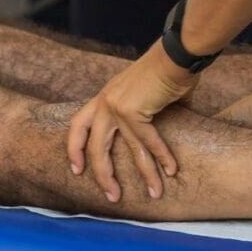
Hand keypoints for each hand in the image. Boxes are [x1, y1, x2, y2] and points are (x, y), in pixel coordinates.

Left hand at [69, 41, 198, 201]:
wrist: (176, 54)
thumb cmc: (167, 71)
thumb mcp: (144, 94)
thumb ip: (142, 114)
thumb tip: (152, 137)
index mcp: (104, 97)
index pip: (78, 125)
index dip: (74, 149)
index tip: (77, 169)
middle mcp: (105, 102)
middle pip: (95, 147)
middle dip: (103, 175)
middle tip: (112, 195)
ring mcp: (115, 106)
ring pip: (128, 150)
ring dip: (145, 174)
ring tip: (154, 193)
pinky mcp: (131, 110)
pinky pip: (148, 141)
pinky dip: (162, 157)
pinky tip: (171, 170)